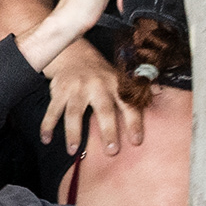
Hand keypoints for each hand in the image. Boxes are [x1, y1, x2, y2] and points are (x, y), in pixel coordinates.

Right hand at [40, 37, 136, 154]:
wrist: (73, 54)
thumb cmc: (100, 73)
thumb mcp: (118, 77)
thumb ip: (134, 90)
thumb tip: (159, 94)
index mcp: (115, 84)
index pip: (128, 105)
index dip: (134, 123)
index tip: (136, 141)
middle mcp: (97, 85)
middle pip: (104, 110)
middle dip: (108, 131)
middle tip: (111, 151)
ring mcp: (76, 88)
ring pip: (74, 112)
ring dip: (73, 133)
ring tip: (73, 151)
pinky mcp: (59, 90)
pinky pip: (52, 110)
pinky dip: (47, 125)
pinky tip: (46, 139)